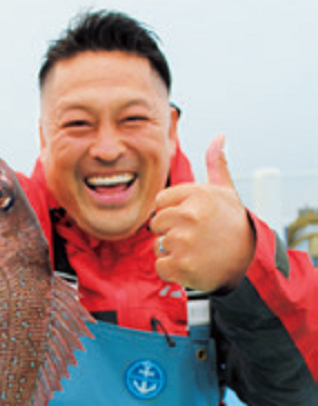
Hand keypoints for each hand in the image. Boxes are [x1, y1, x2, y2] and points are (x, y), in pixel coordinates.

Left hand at [150, 135, 254, 291]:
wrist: (249, 261)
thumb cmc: (233, 225)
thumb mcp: (227, 192)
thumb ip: (216, 165)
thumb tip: (218, 136)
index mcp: (196, 195)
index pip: (160, 201)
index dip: (172, 211)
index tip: (189, 219)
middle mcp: (190, 216)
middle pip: (156, 223)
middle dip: (170, 231)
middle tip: (193, 237)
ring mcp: (185, 242)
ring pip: (158, 245)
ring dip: (172, 251)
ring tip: (195, 251)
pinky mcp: (183, 266)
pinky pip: (160, 266)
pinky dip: (172, 270)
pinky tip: (190, 265)